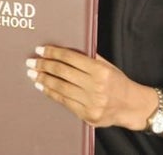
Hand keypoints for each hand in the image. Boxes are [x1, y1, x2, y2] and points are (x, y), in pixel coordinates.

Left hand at [25, 45, 157, 129]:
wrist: (131, 106)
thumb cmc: (118, 82)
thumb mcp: (107, 66)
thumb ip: (90, 58)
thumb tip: (67, 48)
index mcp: (100, 70)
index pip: (71, 58)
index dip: (54, 53)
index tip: (41, 49)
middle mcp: (96, 86)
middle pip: (63, 73)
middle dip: (44, 66)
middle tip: (31, 62)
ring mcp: (91, 103)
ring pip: (61, 88)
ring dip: (44, 80)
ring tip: (33, 74)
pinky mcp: (87, 115)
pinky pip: (64, 102)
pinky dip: (51, 93)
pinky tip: (42, 87)